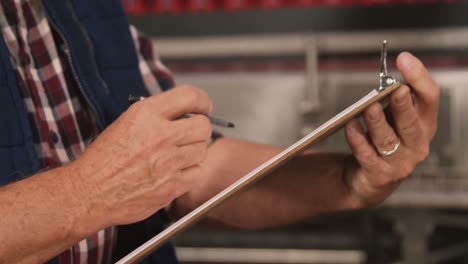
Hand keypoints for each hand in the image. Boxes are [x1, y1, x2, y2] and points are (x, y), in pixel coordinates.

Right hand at [69, 86, 212, 226]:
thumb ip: (156, 115)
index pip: (190, 97)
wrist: (89, 192)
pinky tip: (176, 171)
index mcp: (147, 114)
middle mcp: (160, 135)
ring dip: (195, 151)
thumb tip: (183, 113)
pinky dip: (190, 172)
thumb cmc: (103, 160)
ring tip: (178, 154)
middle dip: (200, 128)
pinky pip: (197, 173)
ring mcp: (168, 162)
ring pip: (203, 150)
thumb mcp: (126, 122)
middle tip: (191, 134)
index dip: (202, 101)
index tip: (203, 107)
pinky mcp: (172, 186)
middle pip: (203, 126)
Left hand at [344, 52, 439, 205]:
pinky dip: (357, 139)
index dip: (419, 77)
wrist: (369, 180)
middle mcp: (416, 144)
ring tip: (369, 108)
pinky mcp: (380, 175)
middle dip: (404, 105)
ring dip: (377, 122)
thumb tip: (388, 77)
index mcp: (424, 124)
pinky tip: (350, 127)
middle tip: (396, 90)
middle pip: (412, 122)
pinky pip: (367, 154)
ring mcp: (400, 162)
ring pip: (388, 140)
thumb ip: (394, 100)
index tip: (405, 59)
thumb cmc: (383, 143)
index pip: (429, 98)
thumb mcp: (394, 119)